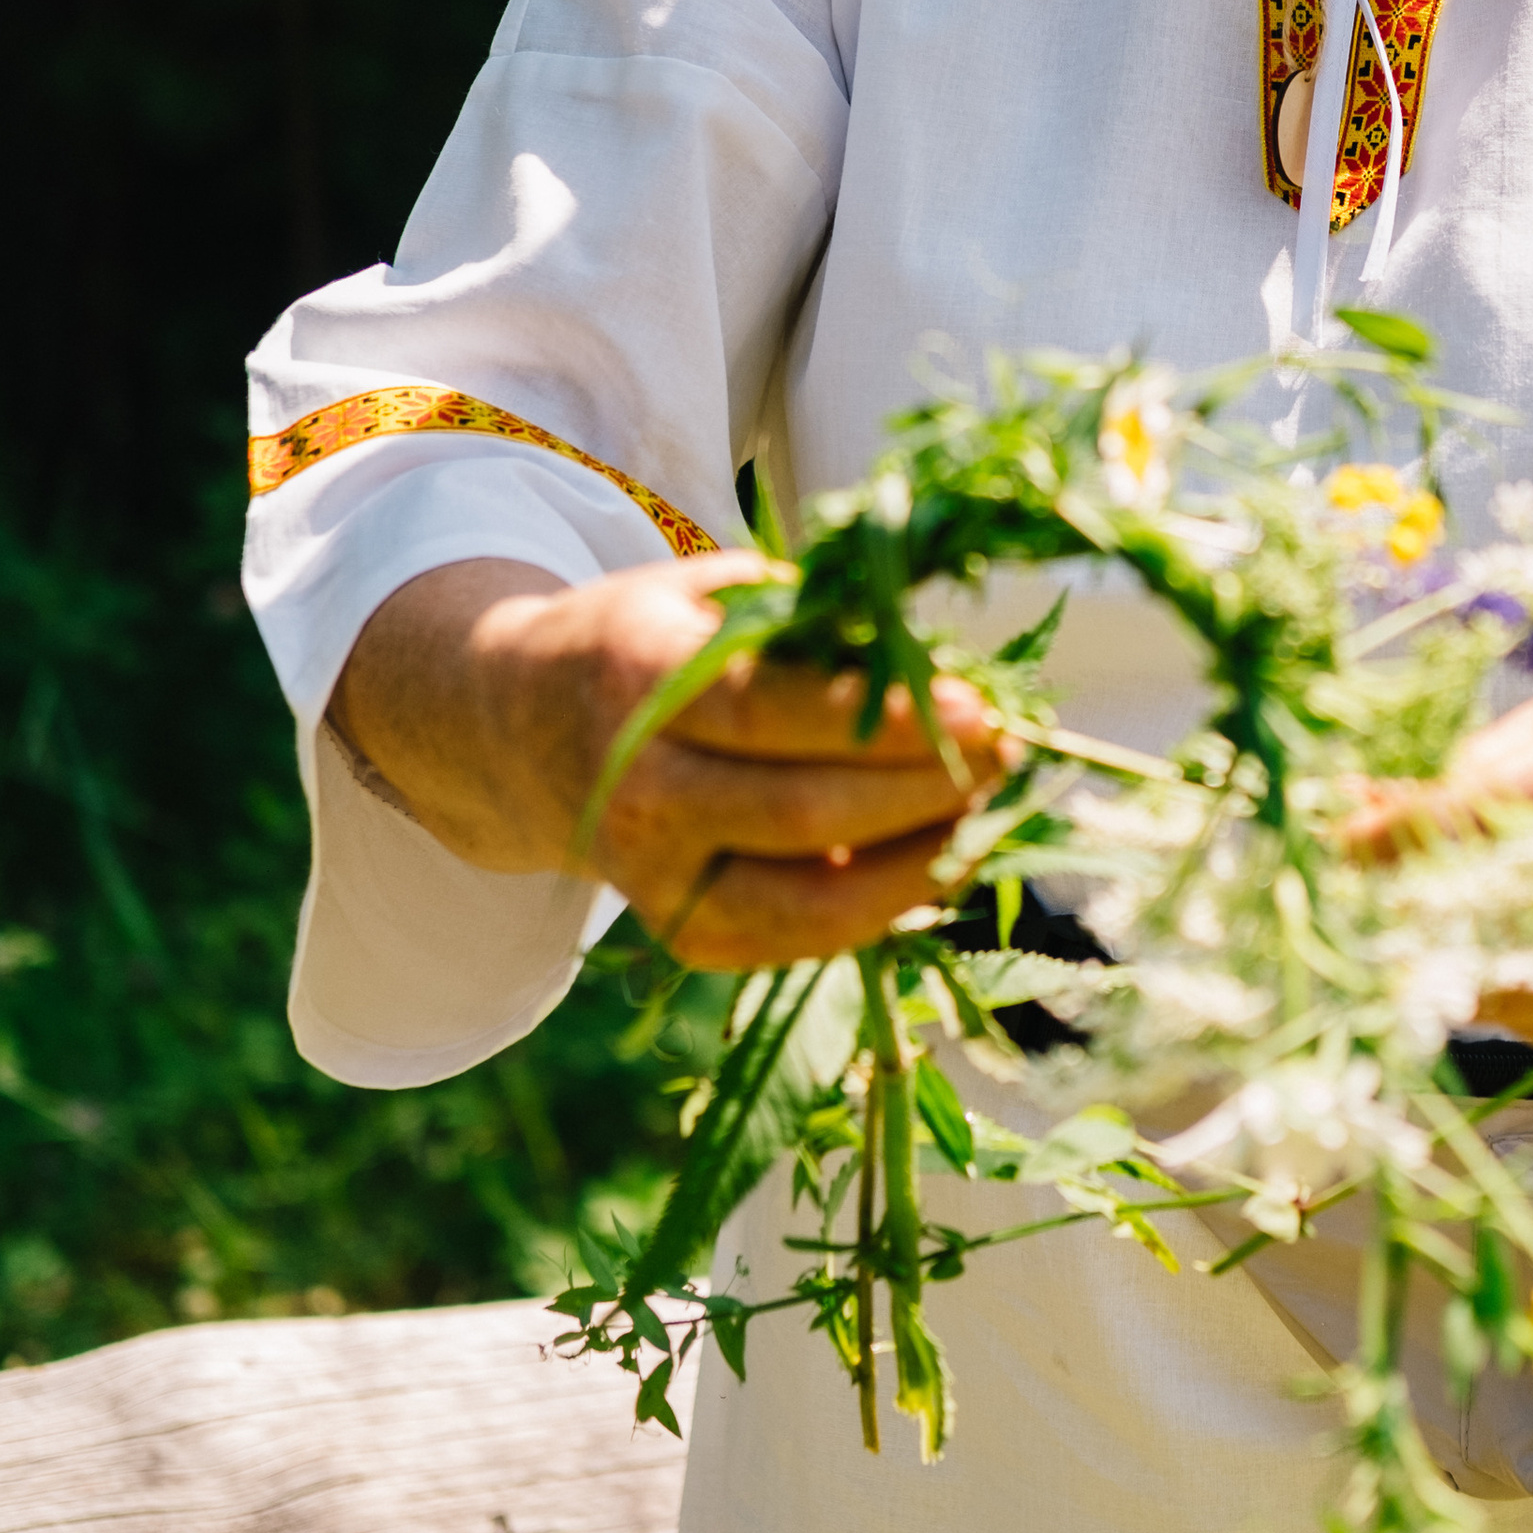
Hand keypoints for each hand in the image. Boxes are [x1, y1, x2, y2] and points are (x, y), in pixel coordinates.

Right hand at [329, 554, 1018, 969]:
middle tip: (1006, 752)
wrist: (526, 730)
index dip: (884, 718)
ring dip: (922, 860)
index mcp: (639, 682)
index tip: (981, 708)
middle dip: (924, 789)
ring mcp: (654, 880)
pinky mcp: (684, 936)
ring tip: (988, 804)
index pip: (774, 711)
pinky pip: (805, 940)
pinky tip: (944, 852)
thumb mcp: (714, 592)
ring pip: (809, 903)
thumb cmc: (652, 642)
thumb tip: (942, 666)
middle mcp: (635, 794)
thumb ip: (815, 620)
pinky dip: (886, 904)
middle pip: (801, 811)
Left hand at [1350, 663, 1532, 1058]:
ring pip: (1506, 988)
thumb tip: (1368, 806)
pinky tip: (1517, 952)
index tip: (1338, 838)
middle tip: (1366, 895)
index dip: (1391, 834)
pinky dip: (1515, 994)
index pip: (1476, 815)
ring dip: (1451, 959)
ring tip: (1434, 922)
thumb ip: (1490, 761)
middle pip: (1481, 916)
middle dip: (1407, 908)